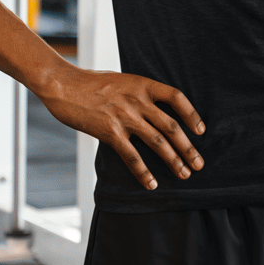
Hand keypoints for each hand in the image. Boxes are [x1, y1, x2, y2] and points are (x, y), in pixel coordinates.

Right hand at [39, 64, 204, 190]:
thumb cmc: (90, 82)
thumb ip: (137, 93)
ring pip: (157, 142)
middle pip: (171, 126)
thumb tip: (151, 111)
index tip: (201, 131)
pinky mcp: (109, 132)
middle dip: (188, 147)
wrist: (63, 84)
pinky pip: (132, 156)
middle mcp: (137, 100)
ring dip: (173, 160)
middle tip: (199, 164)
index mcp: (142, 84)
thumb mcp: (120, 80)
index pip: (176, 97)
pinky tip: (151, 184)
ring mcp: (124, 116)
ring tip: (184, 174)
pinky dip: (144, 172)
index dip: (192, 114)